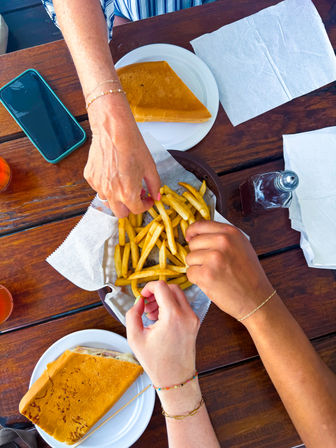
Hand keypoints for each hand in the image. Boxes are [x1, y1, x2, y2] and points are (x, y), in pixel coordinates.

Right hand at [84, 94, 160, 216]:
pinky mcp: (90, 177)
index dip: (145, 205)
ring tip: (124, 182)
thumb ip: (155, 186)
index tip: (147, 198)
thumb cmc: (133, 146)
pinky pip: (99, 188)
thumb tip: (156, 197)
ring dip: (117, 197)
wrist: (113, 130)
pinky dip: (107, 185)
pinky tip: (113, 172)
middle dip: (130, 207)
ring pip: (108, 202)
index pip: (137, 210)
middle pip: (120, 213)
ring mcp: (98, 186)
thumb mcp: (150, 167)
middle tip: (136, 195)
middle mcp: (111, 194)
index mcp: (128, 194)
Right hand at [126, 281, 199, 386]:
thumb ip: (133, 314)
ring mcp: (193, 318)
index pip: (161, 286)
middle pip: (171, 287)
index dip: (148, 287)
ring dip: (164, 298)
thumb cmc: (156, 362)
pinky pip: (182, 305)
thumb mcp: (135, 338)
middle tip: (146, 303)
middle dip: (157, 291)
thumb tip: (139, 302)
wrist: (176, 379)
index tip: (142, 296)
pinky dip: (171, 305)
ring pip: (178, 295)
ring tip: (151, 313)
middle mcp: (186, 315)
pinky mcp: (195, 322)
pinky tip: (160, 318)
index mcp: (173, 317)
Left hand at [186, 221, 273, 321]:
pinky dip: (197, 279)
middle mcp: (222, 242)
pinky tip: (211, 282)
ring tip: (214, 274)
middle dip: (197, 254)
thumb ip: (222, 237)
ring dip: (197, 267)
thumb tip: (198, 233)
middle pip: (193, 243)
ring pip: (190, 258)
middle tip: (211, 264)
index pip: (200, 225)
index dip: (192, 232)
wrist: (257, 299)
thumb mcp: (241, 246)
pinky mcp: (206, 274)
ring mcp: (214, 258)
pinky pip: (190, 272)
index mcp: (231, 233)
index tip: (190, 238)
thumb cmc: (250, 275)